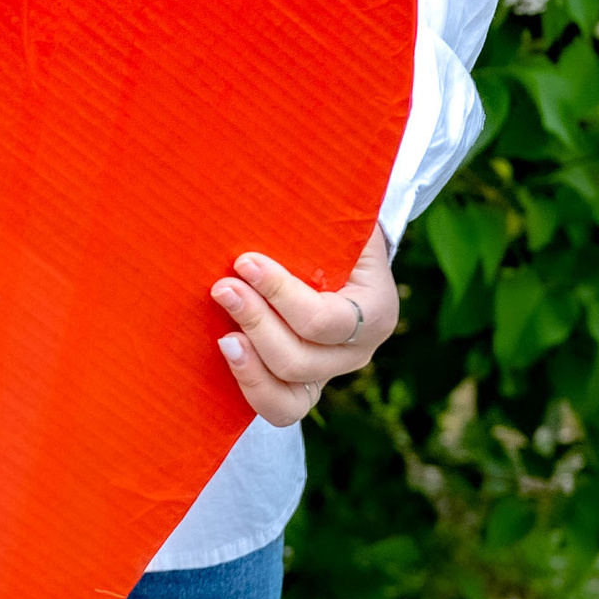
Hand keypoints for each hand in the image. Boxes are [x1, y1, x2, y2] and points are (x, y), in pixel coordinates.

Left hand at [212, 227, 396, 429]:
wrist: (344, 264)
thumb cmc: (335, 238)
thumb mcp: (343, 226)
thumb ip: (327, 221)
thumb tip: (284, 189)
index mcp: (376, 312)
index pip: (324, 320)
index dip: (280, 294)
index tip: (245, 262)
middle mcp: (357, 352)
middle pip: (301, 359)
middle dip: (256, 322)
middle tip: (222, 288)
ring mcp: (330, 376)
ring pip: (290, 392)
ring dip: (249, 364)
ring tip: (223, 336)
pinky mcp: (304, 389)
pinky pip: (280, 409)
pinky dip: (252, 387)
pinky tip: (230, 354)